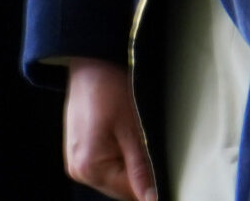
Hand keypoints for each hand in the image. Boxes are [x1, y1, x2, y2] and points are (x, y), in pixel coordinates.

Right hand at [64, 58, 157, 200]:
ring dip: (133, 164)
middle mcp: (78, 170)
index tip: (172, 173)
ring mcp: (77, 161)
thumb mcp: (132, 128)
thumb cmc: (110, 88)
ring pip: (116, 176)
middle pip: (122, 187)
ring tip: (141, 137)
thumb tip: (152, 199)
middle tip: (158, 147)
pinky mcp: (81, 150)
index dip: (154, 185)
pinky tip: (129, 135)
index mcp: (89, 168)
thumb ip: (142, 168)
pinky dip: (122, 154)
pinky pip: (107, 164)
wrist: (91, 61)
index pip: (130, 193)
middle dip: (143, 173)